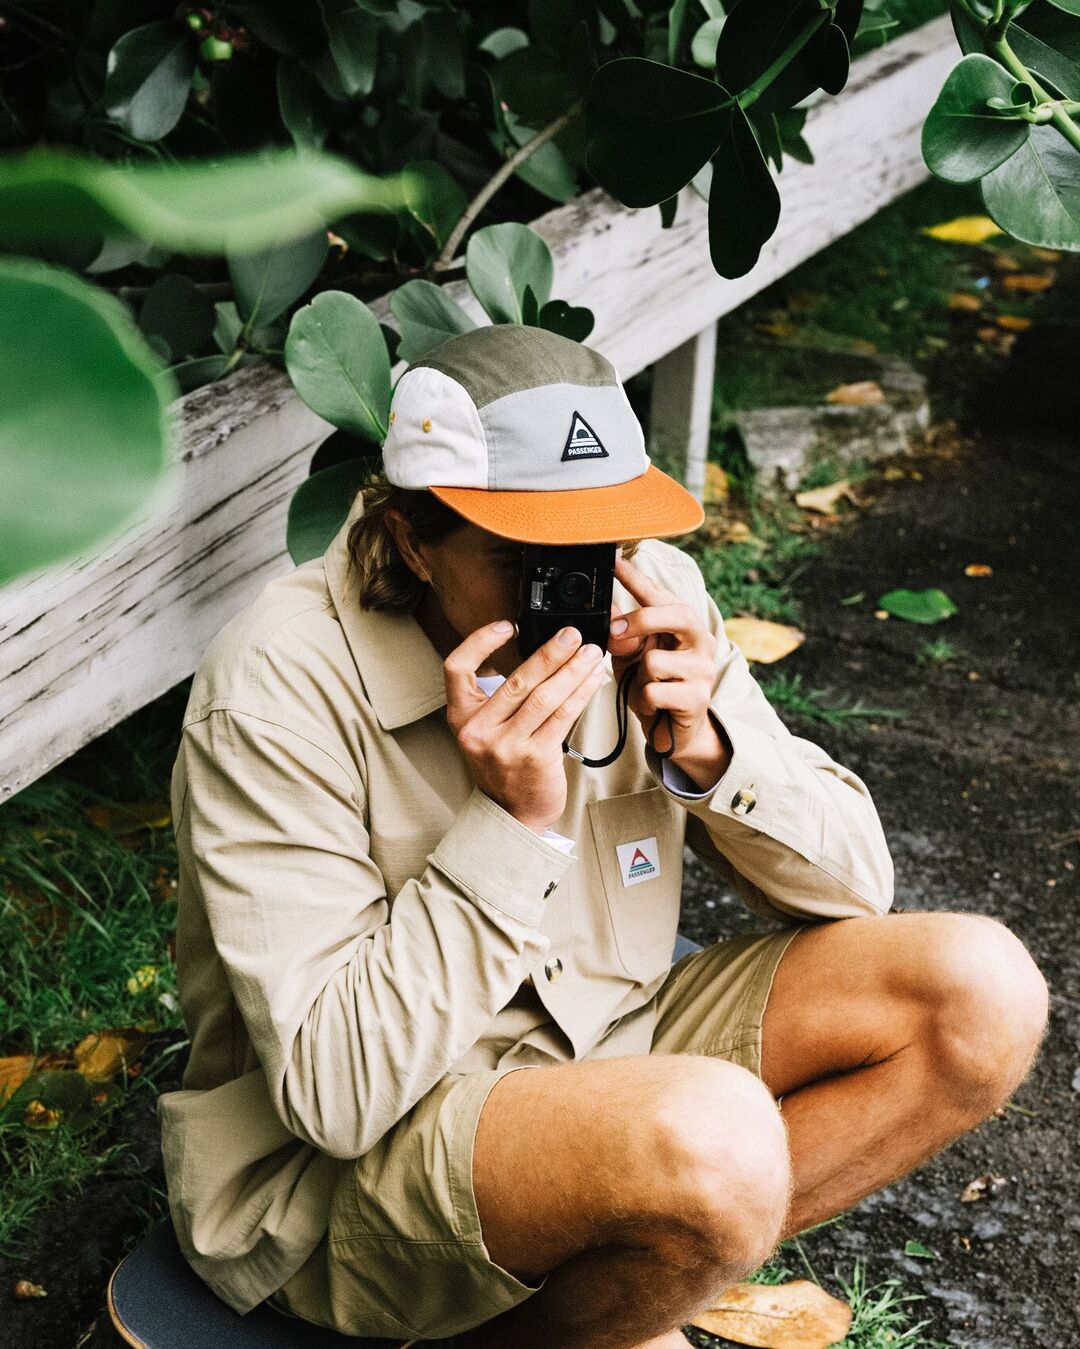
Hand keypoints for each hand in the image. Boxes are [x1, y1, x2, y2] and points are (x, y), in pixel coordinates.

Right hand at [444, 621, 606, 833]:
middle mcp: (478, 731)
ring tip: (591, 652)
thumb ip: (502, 697)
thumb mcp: (488, 729)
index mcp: (461, 717)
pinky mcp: (535, 757)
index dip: (479, 641)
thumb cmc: (505, 766)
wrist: (512, 814)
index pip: (456, 669)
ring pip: (544, 697)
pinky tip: (593, 680)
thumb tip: (543, 654)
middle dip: (549, 653)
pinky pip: (563, 716)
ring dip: (572, 671)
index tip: (508, 625)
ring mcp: (506, 746)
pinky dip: (581, 694)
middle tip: (572, 635)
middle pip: (516, 680)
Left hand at [608, 555, 729, 782]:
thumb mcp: (632, 656)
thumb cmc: (655, 686)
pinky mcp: (697, 698)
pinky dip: (643, 700)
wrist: (676, 731)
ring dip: (638, 677)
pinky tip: (652, 705)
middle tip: (617, 634)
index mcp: (683, 624)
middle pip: (673, 614)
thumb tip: (607, 613)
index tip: (614, 560)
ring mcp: (702, 669)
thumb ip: (622, 635)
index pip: (659, 595)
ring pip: (654, 660)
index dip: (635, 577)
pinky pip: (654, 691)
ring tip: (645, 686)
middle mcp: (699, 641)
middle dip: (640, 621)